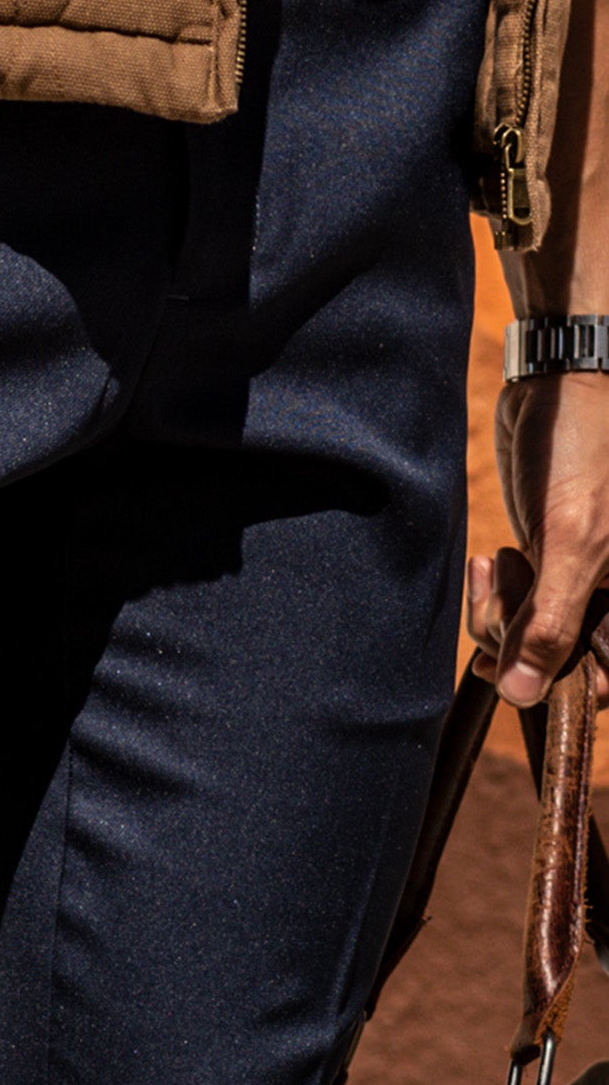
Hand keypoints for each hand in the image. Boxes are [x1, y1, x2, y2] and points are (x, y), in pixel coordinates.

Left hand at [467, 372, 608, 703]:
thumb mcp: (570, 541)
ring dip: (499, 613)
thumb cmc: (583, 453)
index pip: (607, 679)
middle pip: (559, 662)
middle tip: (505, 593)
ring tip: (496, 563)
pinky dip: (494, 596)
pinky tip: (488, 562)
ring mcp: (579, 581)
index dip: (567, 685)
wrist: (558, 389)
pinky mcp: (546, 563)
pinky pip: (514, 607)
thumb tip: (524, 694)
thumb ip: (549, 621)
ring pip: (528, 636)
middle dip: (518, 639)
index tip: (522, 670)